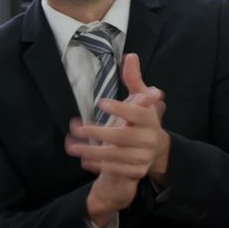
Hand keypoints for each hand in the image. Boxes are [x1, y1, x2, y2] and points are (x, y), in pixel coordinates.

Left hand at [67, 53, 170, 222]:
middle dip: (98, 133)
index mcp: (150, 120)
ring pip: (114, 155)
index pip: (138, 114)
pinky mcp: (136, 171)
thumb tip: (131, 56)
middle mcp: (149, 139)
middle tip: (78, 129)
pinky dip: (98, 165)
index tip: (101, 103)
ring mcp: (143, 157)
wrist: (156, 151)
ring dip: (92, 151)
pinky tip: (84, 160)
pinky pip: (114, 169)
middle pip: (122, 137)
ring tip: (72, 147)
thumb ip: (134, 79)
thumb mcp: (141, 99)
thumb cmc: (142, 120)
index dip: (120, 108)